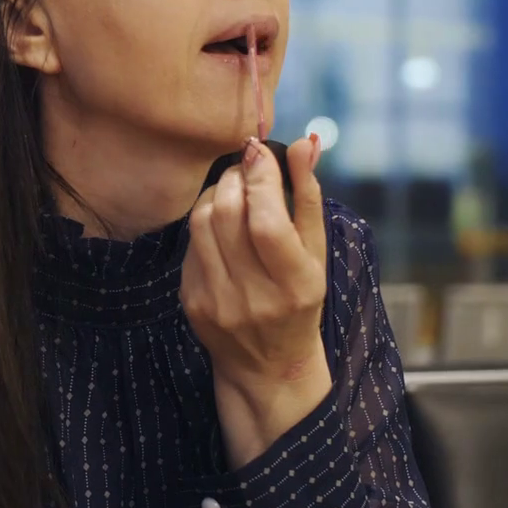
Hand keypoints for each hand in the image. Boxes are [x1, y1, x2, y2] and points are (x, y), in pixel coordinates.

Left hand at [181, 134, 328, 467]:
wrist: (269, 365)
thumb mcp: (317, 254)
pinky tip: (221, 224)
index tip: (260, 150)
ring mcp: (217, 301)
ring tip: (234, 189)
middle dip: (236, 177)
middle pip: (227, 215)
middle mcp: (253, 296)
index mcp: (294, 284)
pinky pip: (190, 244)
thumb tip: (308, 141)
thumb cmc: (301, 301)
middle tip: (247, 167)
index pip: (266, 222)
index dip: (260, 178)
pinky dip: (205, 222)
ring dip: (216, 193)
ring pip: (201, 222)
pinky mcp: (191, 301)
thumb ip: (309, 196)